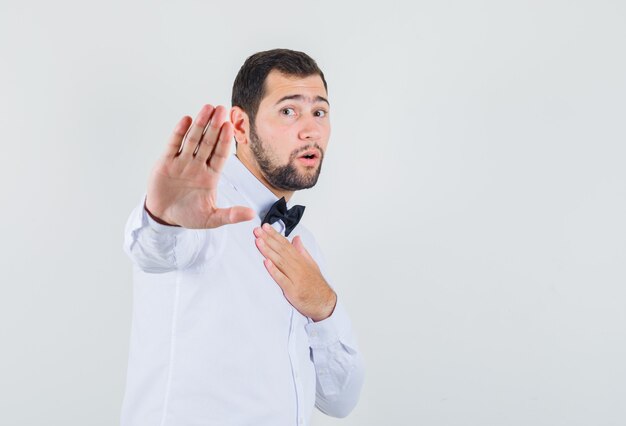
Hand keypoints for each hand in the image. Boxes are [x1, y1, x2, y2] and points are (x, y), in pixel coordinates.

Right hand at [145, 105, 254, 227]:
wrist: (164, 217)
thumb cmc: (189, 216)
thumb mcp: (212, 219)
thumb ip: (231, 215)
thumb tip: (252, 214)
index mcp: (211, 175)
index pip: (220, 154)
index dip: (225, 141)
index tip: (231, 127)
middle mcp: (198, 165)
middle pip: (208, 142)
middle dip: (215, 126)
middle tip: (222, 109)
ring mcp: (182, 162)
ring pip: (193, 139)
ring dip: (200, 123)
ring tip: (207, 108)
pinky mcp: (166, 162)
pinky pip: (174, 144)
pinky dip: (179, 132)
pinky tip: (187, 120)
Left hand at [253, 223, 336, 321]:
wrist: (324, 302)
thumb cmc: (316, 284)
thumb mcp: (311, 264)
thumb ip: (302, 251)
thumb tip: (296, 238)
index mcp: (300, 260)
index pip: (286, 244)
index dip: (275, 235)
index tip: (265, 227)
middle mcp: (297, 266)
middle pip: (281, 250)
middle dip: (268, 239)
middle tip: (257, 230)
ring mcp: (295, 278)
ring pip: (280, 262)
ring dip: (268, 251)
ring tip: (258, 241)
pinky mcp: (292, 290)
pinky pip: (282, 279)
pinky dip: (274, 270)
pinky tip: (266, 262)